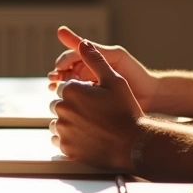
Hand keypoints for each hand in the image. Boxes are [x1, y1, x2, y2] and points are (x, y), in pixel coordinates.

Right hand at [47, 26, 157, 108]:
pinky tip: (70, 104)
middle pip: (65, 72)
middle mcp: (88, 73)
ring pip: (69, 87)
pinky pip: (78, 101)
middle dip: (57, 75)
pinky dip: (71, 101)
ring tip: (58, 92)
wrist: (152, 97)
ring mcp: (90, 89)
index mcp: (92, 60)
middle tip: (54, 82)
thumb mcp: (113, 56)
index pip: (70, 57)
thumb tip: (62, 31)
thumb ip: (92, 48)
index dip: (62, 62)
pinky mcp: (93, 104)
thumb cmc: (135, 73)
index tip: (58, 69)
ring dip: (61, 89)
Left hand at [49, 41, 144, 170]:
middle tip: (93, 114)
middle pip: (59, 104)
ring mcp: (63, 131)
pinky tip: (85, 138)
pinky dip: (68, 139)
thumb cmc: (126, 111)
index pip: (65, 87)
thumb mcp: (114, 80)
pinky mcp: (66, 149)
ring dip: (69, 123)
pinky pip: (59, 141)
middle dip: (72, 106)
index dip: (80, 92)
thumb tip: (83, 42)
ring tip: (90, 126)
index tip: (93, 99)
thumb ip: (95, 60)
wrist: (134, 144)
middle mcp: (62, 110)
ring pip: (58, 123)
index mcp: (71, 91)